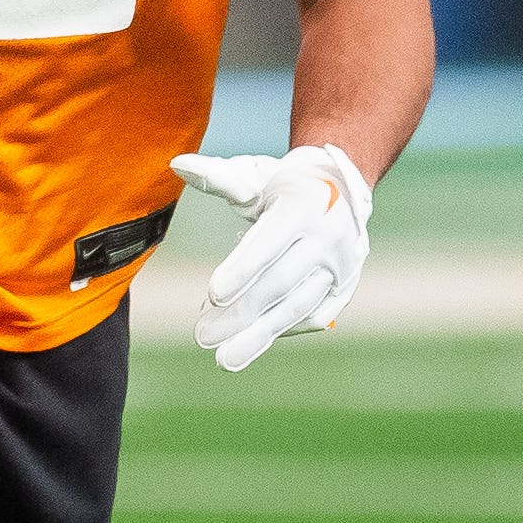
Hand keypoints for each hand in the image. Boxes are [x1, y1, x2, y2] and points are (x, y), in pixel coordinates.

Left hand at [171, 144, 371, 371]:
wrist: (339, 188)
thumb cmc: (282, 183)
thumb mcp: (252, 174)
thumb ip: (217, 176)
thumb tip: (177, 164)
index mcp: (304, 205)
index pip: (270, 242)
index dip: (242, 269)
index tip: (213, 295)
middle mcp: (328, 237)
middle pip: (280, 283)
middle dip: (240, 313)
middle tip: (202, 337)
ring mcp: (341, 266)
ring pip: (298, 307)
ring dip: (259, 334)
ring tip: (224, 358)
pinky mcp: (346, 287)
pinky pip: (314, 317)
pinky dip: (282, 330)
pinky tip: (250, 339)